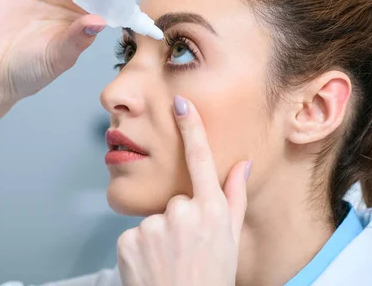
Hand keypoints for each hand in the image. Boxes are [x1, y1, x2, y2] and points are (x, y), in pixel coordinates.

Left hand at [117, 96, 250, 285]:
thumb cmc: (210, 278)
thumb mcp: (231, 240)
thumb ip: (235, 199)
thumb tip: (242, 164)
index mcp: (212, 210)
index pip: (201, 160)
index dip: (191, 128)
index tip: (181, 103)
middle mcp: (183, 212)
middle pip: (175, 200)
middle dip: (178, 219)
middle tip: (185, 250)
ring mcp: (155, 225)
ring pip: (154, 219)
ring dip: (158, 237)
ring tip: (169, 261)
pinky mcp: (129, 239)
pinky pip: (134, 235)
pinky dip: (140, 249)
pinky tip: (152, 266)